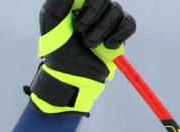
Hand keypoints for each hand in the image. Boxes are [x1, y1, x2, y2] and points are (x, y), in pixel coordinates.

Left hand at [26, 0, 136, 114]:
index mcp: (78, 1)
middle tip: (79, 32)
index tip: (77, 23)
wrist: (72, 75)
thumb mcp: (51, 19)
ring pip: (116, 11)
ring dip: (101, 31)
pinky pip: (129, 23)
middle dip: (92, 17)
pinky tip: (107, 46)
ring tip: (89, 45)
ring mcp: (108, 19)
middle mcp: (94, 6)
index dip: (89, 6)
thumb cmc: (58, 48)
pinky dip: (118, 36)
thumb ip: (59, 1)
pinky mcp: (120, 33)